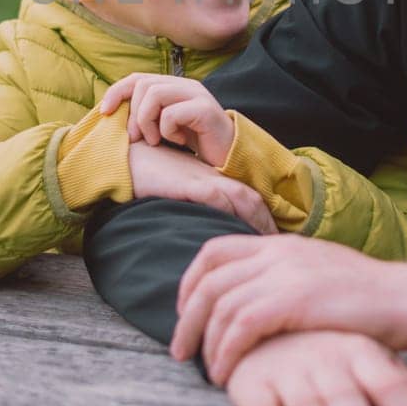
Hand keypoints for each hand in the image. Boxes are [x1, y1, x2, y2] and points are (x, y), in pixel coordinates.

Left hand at [101, 73, 234, 167]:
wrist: (230, 157)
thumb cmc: (195, 145)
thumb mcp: (165, 127)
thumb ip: (146, 115)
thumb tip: (113, 114)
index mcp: (173, 86)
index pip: (137, 78)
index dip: (116, 92)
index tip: (104, 113)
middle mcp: (185, 85)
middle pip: (143, 85)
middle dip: (132, 114)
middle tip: (136, 138)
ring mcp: (196, 94)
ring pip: (154, 95)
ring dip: (146, 122)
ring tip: (155, 140)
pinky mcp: (205, 109)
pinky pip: (171, 114)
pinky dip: (166, 131)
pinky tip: (178, 141)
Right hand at [128, 140, 276, 233]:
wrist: (128, 160)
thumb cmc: (151, 178)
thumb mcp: (180, 192)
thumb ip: (197, 206)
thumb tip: (211, 235)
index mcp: (214, 179)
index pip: (250, 197)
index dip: (264, 218)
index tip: (271, 239)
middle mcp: (214, 178)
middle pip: (253, 198)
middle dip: (268, 222)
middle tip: (277, 245)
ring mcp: (204, 179)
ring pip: (243, 198)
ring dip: (257, 221)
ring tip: (265, 243)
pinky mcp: (190, 184)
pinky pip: (218, 199)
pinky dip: (232, 215)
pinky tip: (237, 235)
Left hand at [171, 235, 406, 383]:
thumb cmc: (370, 300)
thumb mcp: (320, 276)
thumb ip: (287, 280)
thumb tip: (259, 303)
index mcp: (280, 244)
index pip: (215, 250)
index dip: (190, 282)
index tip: (186, 312)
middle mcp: (276, 253)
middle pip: (208, 279)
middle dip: (187, 317)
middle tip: (181, 350)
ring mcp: (284, 273)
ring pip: (219, 305)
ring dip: (205, 342)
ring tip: (206, 370)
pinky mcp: (293, 299)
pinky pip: (240, 326)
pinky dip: (226, 352)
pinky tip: (226, 373)